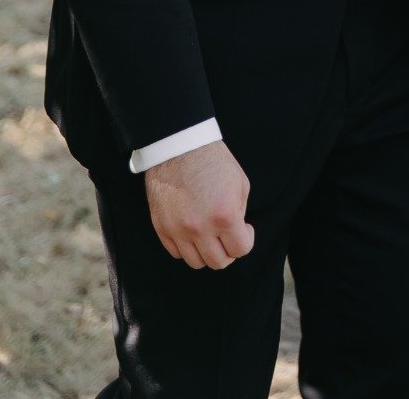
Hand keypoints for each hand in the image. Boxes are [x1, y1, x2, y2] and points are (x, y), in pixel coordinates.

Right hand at [144, 140, 253, 269]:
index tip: (245, 230)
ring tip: (210, 235)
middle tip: (228, 236)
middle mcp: (200, 228)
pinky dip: (187, 247)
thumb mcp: (239, 182)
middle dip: (228, 251)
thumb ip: (240, 212)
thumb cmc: (213, 160)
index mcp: (224, 215)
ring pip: (196, 262)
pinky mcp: (161, 228)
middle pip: (218, 262)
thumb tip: (237, 232)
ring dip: (207, 252)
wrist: (179, 146)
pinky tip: (193, 231)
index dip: (246, 240)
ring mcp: (178, 230)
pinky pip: (176, 253)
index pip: (240, 250)